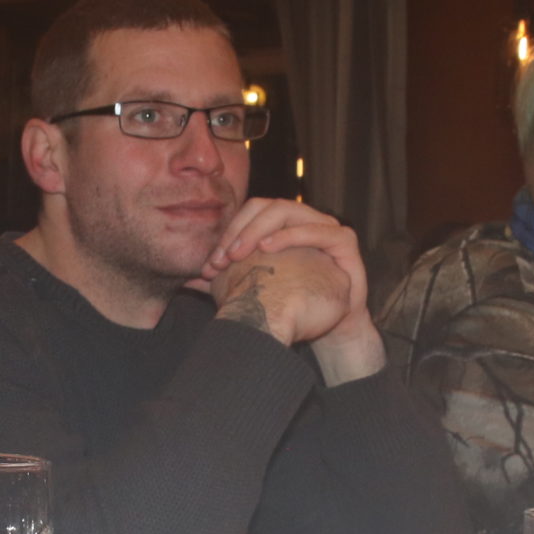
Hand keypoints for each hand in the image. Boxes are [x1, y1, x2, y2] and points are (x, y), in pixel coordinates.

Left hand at [203, 199, 383, 382]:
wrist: (330, 326)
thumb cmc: (293, 304)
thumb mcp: (253, 290)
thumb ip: (223, 281)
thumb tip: (188, 279)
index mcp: (282, 225)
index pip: (250, 213)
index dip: (228, 232)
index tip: (210, 264)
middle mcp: (303, 219)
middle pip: (266, 206)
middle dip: (240, 229)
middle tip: (223, 258)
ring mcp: (324, 226)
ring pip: (289, 210)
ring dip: (260, 229)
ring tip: (240, 253)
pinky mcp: (344, 240)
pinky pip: (318, 229)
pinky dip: (292, 234)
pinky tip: (269, 247)